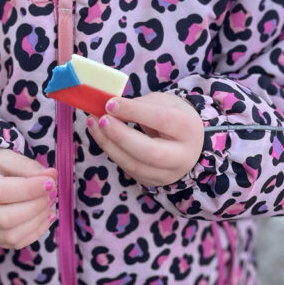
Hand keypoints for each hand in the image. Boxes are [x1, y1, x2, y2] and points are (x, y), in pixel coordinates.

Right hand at [0, 148, 56, 248]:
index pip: (0, 191)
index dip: (29, 189)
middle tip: (51, 193)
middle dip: (35, 207)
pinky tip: (45, 217)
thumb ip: (26, 166)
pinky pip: (13, 244)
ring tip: (48, 204)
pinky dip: (34, 232)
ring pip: (9, 236)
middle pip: (4, 218)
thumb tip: (51, 176)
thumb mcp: (3, 157)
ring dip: (37, 221)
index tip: (50, 181)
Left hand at [87, 92, 203, 186]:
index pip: (162, 120)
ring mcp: (168, 173)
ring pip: (135, 166)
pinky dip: (112, 152)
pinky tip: (101, 136)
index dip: (134, 111)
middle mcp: (182, 156)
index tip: (110, 103)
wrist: (189, 143)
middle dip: (121, 136)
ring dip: (109, 145)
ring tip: (93, 125)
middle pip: (150, 152)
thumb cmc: (172, 116)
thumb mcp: (163, 103)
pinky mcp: (152, 181)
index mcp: (188, 129)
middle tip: (101, 119)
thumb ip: (140, 105)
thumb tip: (111, 110)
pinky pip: (128, 169)